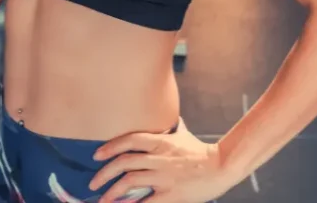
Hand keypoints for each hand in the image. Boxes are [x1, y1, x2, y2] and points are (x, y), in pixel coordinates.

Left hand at [88, 119, 232, 202]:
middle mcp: (159, 158)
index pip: (129, 140)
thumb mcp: (183, 135)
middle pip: (125, 162)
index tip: (96, 155)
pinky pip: (146, 202)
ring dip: (112, 191)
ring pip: (130, 181)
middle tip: (94, 182)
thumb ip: (171, 130)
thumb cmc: (201, 152)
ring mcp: (164, 176)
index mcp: (161, 142)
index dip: (110, 147)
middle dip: (105, 172)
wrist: (222, 166)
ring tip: (103, 199)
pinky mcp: (171, 194)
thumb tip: (168, 122)